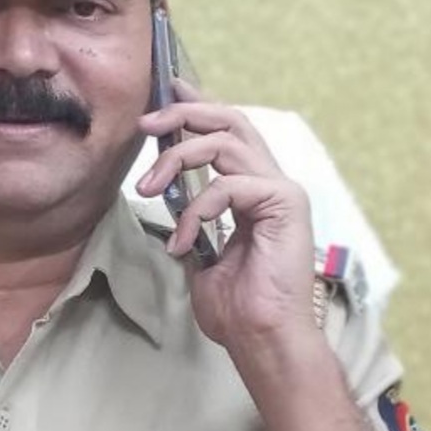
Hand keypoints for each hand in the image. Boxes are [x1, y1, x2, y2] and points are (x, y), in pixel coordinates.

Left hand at [136, 83, 317, 350]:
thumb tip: (165, 201)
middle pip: (230, 121)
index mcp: (253, 189)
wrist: (260, 338)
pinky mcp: (285, 203)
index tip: (168, 92)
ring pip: (225, 143)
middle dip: (184, 114)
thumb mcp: (199, 254)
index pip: (227, 132)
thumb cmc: (236, 306)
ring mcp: (281, 190)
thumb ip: (190, 221)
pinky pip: (229, 185)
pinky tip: (184, 241)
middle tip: (146, 123)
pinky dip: (196, 209)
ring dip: (177, 159)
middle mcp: (271, 182)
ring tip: (147, 188)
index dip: (198, 106)